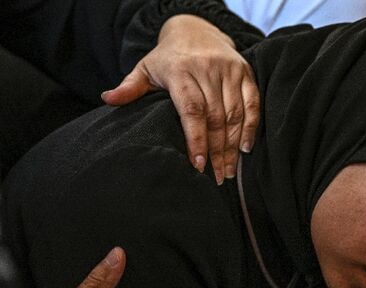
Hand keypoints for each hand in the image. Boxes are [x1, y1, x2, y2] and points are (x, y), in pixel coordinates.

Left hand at [101, 14, 259, 184]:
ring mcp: (229, 70)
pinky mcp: (245, 72)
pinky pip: (253, 104)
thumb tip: (108, 100)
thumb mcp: (146, 69)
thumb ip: (130, 87)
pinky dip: (251, 128)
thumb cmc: (169, 58)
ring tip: (228, 171)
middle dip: (217, 151)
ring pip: (234, 115)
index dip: (197, 139)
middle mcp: (207, 68)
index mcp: (180, 70)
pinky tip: (245, 149)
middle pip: (215, 117)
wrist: (196, 29)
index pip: (192, 110)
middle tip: (216, 177)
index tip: (198, 164)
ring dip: (233, 146)